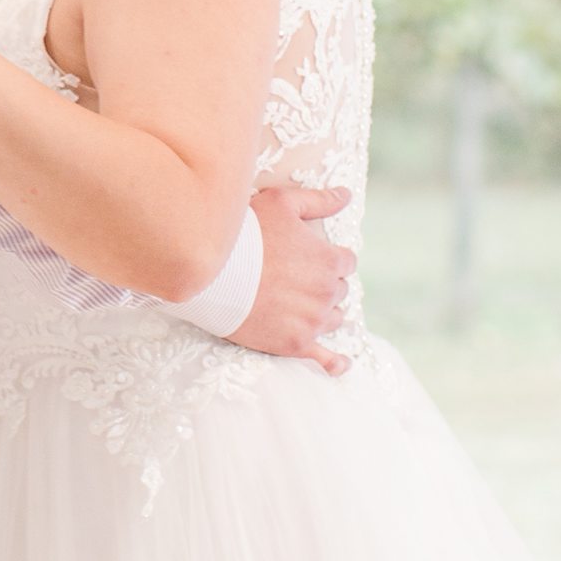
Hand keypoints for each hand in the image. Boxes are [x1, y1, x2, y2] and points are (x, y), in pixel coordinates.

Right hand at [234, 180, 356, 370]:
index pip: (346, 262)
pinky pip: (324, 358)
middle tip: (296, 279)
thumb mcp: (282, 203)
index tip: (309, 258)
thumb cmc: (247, 234)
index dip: (329, 258)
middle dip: (323, 284)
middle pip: (339, 290)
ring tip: (298, 306)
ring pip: (332, 318)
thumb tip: (346, 195)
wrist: (214, 273)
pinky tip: (341, 365)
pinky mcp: (295, 343)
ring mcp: (312, 320)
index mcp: (329, 259)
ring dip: (322, 312)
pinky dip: (334, 362)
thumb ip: (319, 201)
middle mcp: (327, 292)